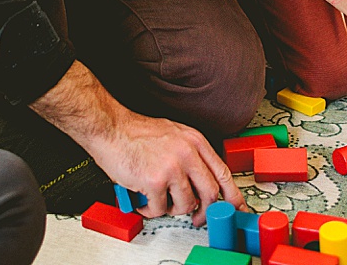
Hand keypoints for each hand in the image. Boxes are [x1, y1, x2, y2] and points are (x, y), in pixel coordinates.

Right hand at [87, 111, 243, 226]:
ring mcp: (172, 167)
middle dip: (204, 211)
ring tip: (159, 201)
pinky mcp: (154, 181)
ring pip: (186, 204)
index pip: (223, 172)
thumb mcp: (174, 134)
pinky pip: (160, 209)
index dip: (232, 195)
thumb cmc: (136, 133)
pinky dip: (151, 209)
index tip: (236, 208)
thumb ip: (192, 154)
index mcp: (195, 141)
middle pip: (211, 193)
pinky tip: (143, 200)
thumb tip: (203, 181)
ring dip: (171, 208)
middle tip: (196, 218)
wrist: (110, 128)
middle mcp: (188, 153)